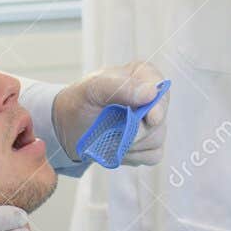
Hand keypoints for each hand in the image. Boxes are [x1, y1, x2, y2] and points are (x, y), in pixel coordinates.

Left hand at [53, 62, 169, 165]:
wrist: (69, 127)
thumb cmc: (81, 101)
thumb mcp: (93, 88)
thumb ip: (120, 87)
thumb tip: (151, 93)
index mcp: (141, 75)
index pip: (160, 86)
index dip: (158, 104)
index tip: (151, 118)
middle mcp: (151, 98)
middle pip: (160, 117)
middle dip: (137, 129)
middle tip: (115, 131)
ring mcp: (153, 122)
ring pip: (157, 139)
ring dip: (131, 143)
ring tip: (110, 136)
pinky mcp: (150, 144)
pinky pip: (152, 155)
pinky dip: (133, 155)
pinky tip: (118, 147)